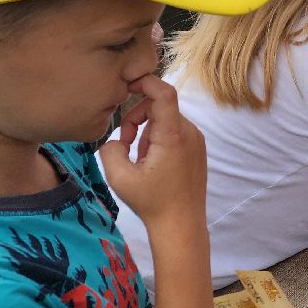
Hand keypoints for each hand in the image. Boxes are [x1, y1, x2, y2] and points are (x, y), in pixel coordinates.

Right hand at [98, 75, 205, 226]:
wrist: (181, 225)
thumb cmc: (152, 203)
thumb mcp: (120, 177)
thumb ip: (110, 149)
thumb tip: (114, 138)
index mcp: (173, 135)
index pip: (164, 92)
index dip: (145, 81)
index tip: (127, 85)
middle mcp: (189, 132)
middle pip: (159, 106)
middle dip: (135, 118)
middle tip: (124, 143)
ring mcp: (196, 140)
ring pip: (165, 119)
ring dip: (145, 130)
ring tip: (138, 158)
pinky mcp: (197, 148)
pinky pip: (173, 131)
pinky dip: (157, 138)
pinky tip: (150, 162)